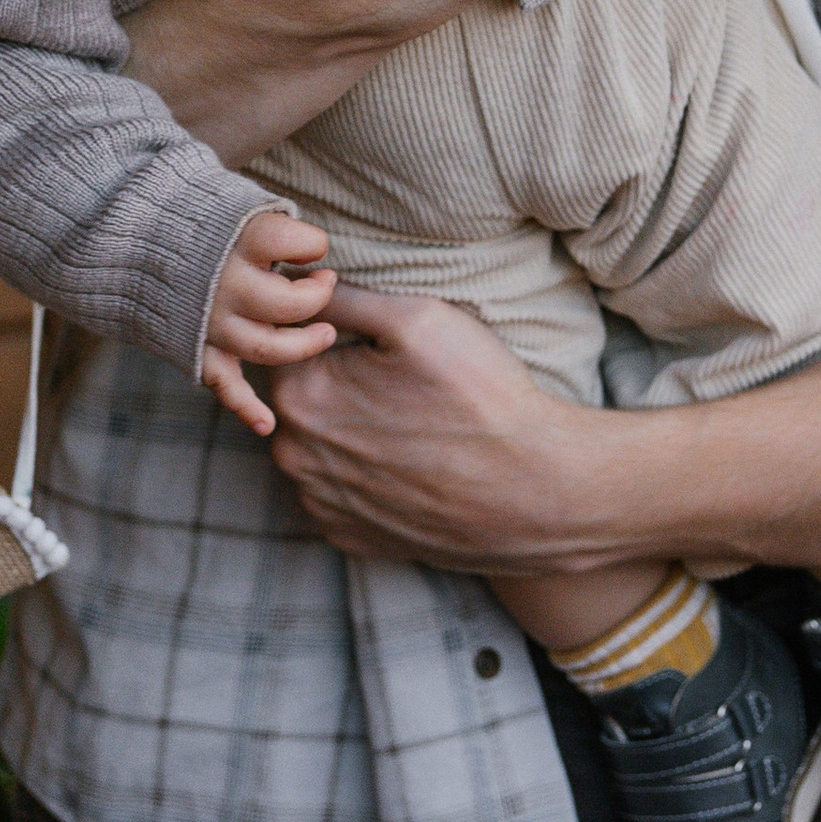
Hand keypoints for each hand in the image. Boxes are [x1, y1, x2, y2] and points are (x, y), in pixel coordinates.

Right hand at [200, 209, 336, 435]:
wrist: (119, 236)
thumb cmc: (188, 213)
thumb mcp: (230, 200)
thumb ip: (266, 221)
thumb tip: (305, 243)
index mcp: (238, 237)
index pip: (301, 243)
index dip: (314, 245)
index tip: (310, 245)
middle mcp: (224, 282)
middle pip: (289, 304)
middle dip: (317, 298)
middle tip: (326, 284)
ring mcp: (208, 319)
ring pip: (267, 347)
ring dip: (301, 346)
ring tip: (326, 334)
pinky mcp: (194, 345)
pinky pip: (221, 382)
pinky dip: (244, 407)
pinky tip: (268, 425)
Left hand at [265, 284, 600, 569]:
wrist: (532, 491)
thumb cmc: (479, 397)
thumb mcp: (417, 319)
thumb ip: (344, 297)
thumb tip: (301, 284)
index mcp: (300, 396)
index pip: (288, 345)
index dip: (331, 333)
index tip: (376, 340)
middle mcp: (295, 457)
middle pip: (300, 398)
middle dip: (338, 383)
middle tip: (401, 381)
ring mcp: (320, 504)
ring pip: (319, 447)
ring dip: (349, 430)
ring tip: (410, 423)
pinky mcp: (348, 537)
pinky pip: (340, 492)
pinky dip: (364, 475)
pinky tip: (410, 464)